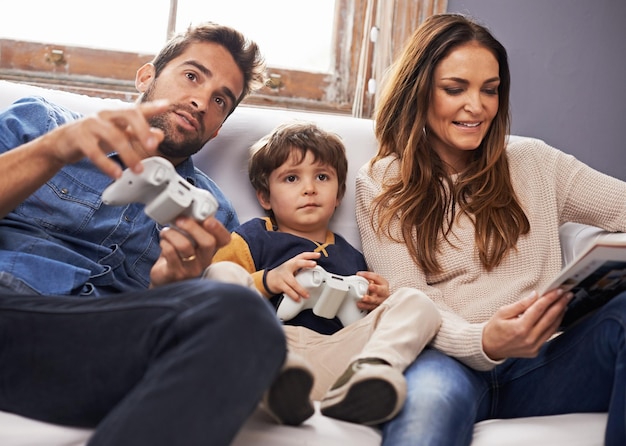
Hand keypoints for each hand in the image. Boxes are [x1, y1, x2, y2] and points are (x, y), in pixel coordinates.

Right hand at [0, 100, 170, 218]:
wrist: (61, 144)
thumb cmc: (94, 138)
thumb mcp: (118, 135)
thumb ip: (138, 135)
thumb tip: (160, 135)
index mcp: (116, 115)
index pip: (137, 109)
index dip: (152, 107)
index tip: (167, 105)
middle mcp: (105, 115)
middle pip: (128, 115)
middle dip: (143, 131)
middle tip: (153, 147)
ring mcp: (91, 124)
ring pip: (114, 136)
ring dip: (129, 154)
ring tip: (138, 170)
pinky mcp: (78, 137)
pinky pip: (94, 151)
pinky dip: (107, 164)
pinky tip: (116, 174)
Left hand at [149, 216, 231, 286]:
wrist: (164, 278)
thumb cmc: (177, 256)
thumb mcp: (189, 241)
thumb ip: (193, 228)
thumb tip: (191, 208)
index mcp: (211, 249)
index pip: (224, 240)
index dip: (219, 229)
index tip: (207, 220)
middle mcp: (205, 260)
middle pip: (208, 242)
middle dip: (192, 226)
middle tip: (179, 220)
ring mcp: (192, 269)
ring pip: (185, 246)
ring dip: (172, 233)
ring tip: (166, 232)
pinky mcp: (176, 274)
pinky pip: (171, 253)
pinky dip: (165, 243)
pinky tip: (164, 243)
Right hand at [265, 252, 320, 300]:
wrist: (268, 279)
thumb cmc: (284, 274)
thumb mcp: (291, 268)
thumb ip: (301, 269)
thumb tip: (316, 272)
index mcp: (292, 262)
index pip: (302, 256)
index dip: (310, 255)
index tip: (318, 255)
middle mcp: (288, 267)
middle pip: (297, 263)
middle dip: (306, 263)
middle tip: (314, 264)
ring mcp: (283, 275)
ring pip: (293, 282)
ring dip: (301, 289)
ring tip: (307, 295)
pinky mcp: (279, 284)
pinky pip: (288, 290)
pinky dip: (294, 295)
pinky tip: (298, 299)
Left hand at [356, 271, 389, 310]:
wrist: (381, 300)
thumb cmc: (376, 289)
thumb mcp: (374, 282)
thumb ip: (367, 279)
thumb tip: (358, 275)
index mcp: (383, 284)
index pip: (377, 277)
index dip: (368, 275)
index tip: (360, 274)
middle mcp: (384, 292)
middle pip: (381, 290)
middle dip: (376, 288)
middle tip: (370, 286)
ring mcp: (381, 301)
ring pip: (376, 300)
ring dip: (369, 299)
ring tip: (363, 298)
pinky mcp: (377, 308)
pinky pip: (371, 307)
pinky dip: (365, 306)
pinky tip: (360, 304)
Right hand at [482, 288, 572, 360]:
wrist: (488, 347)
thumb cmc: (494, 329)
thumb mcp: (503, 312)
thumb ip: (521, 304)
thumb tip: (535, 295)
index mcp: (520, 327)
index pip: (539, 309)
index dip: (550, 298)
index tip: (558, 290)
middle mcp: (529, 338)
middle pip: (549, 318)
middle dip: (560, 304)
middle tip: (567, 295)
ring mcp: (534, 346)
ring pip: (552, 328)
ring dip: (560, 314)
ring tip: (565, 303)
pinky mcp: (535, 350)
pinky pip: (548, 335)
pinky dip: (554, 325)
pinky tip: (557, 316)